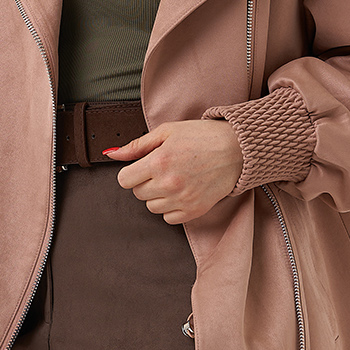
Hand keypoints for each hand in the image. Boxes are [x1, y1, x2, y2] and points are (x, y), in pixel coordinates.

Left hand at [102, 119, 242, 223]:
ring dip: (157, 195)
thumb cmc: (202, 136)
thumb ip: (137, 145)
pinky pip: (169, 218)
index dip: (131, 173)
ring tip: (174, 179)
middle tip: (162, 169)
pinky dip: (171, 207)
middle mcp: (168, 183)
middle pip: (138, 194)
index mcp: (159, 161)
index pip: (125, 180)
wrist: (237, 149)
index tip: (141, 167)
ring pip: (152, 207)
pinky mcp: (195, 210)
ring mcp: (182, 199)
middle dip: (144, 182)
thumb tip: (112, 154)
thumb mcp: (167, 132)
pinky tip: (181, 191)